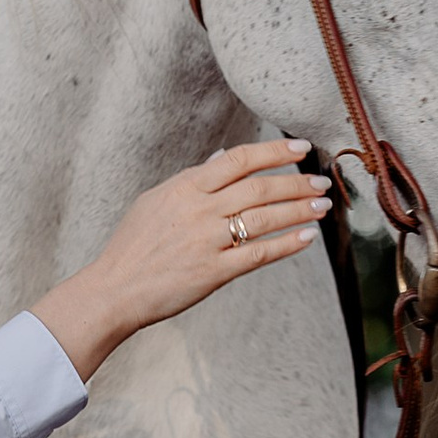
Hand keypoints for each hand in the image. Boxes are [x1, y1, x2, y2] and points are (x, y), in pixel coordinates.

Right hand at [32, 140, 331, 381]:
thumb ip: (190, 179)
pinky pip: (258, 254)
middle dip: (296, 182)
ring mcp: (207, 241)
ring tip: (323, 205)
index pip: (238, 160)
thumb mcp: (155, 200)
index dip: (274, 151)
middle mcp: (199, 210)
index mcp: (185, 187)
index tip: (301, 148)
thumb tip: (220, 157)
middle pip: (259, 187)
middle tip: (322, 181)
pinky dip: (286, 244)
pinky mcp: (213, 272)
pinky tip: (307, 237)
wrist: (114, 289)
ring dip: (298, 210)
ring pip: (264, 218)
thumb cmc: (133, 246)